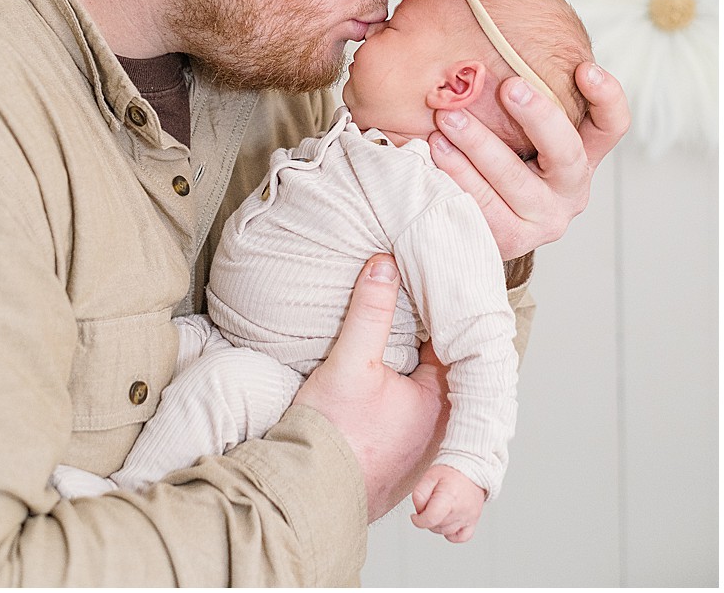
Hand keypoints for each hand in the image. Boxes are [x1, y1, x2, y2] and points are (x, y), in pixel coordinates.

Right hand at [294, 254, 449, 521]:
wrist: (305, 491)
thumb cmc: (331, 434)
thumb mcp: (350, 361)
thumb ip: (369, 311)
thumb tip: (384, 265)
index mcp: (442, 406)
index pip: (451, 347)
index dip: (435, 317)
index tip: (422, 292)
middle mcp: (439, 434)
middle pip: (439, 375)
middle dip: (423, 349)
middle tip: (405, 316)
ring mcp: (419, 455)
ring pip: (423, 403)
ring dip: (412, 382)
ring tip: (391, 354)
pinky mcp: (397, 468)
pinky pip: (408, 427)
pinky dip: (399, 408)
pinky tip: (377, 398)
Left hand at [410, 463, 485, 542]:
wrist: (470, 470)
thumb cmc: (449, 473)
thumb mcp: (428, 477)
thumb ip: (419, 494)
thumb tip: (419, 511)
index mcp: (448, 496)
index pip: (431, 519)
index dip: (418, 521)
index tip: (414, 516)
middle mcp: (461, 509)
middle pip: (436, 526)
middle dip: (427, 518)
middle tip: (428, 505)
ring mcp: (469, 517)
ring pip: (446, 532)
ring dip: (437, 525)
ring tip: (438, 510)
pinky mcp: (474, 521)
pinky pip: (461, 537)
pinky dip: (451, 534)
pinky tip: (446, 523)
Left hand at [430, 62, 629, 257]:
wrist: (465, 220)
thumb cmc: (487, 156)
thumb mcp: (510, 125)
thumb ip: (514, 92)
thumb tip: (488, 24)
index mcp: (581, 156)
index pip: (611, 126)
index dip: (606, 97)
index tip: (584, 67)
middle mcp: (570, 189)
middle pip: (565, 151)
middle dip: (538, 116)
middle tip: (507, 85)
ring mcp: (543, 219)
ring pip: (515, 180)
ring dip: (480, 145)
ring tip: (447, 118)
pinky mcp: (509, 240)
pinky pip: (482, 204)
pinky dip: (457, 174)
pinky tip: (434, 150)